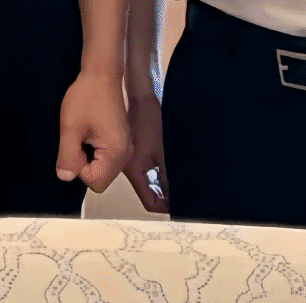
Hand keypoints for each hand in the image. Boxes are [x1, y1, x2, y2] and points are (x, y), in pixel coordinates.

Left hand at [57, 67, 131, 192]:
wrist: (101, 75)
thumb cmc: (86, 97)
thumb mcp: (70, 126)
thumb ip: (67, 155)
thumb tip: (65, 178)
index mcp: (116, 153)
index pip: (95, 182)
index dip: (78, 169)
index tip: (74, 146)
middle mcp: (126, 155)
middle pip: (100, 178)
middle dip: (84, 164)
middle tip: (77, 138)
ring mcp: (126, 149)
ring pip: (102, 168)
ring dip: (88, 157)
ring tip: (83, 133)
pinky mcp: (122, 142)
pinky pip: (106, 158)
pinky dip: (94, 151)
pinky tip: (89, 132)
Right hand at [126, 95, 169, 212]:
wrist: (137, 97)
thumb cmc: (148, 121)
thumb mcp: (164, 153)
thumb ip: (168, 177)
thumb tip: (175, 195)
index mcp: (132, 171)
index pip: (149, 201)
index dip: (165, 207)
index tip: (178, 207)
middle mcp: (125, 169)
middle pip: (146, 192)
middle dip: (163, 195)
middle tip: (180, 194)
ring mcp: (125, 160)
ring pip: (144, 181)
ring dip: (159, 183)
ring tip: (176, 180)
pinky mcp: (128, 152)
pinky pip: (142, 169)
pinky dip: (154, 172)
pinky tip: (165, 166)